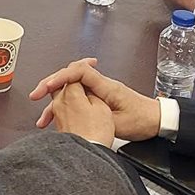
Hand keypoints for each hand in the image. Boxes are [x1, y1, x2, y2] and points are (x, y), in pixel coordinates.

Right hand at [30, 58, 159, 141]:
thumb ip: (97, 116)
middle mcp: (101, 85)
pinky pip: (77, 97)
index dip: (59, 77)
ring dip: (55, 99)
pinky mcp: (99, 99)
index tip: (46, 87)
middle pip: (70, 76)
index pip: (78, 72)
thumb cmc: (143, 120)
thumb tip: (77, 113)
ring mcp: (99, 91)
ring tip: (43, 117)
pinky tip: (57, 119)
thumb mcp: (119, 122)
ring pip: (71, 89)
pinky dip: (65, 106)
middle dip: (50, 84)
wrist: (158, 120)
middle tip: (36, 94)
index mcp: (106, 87)